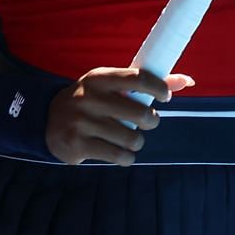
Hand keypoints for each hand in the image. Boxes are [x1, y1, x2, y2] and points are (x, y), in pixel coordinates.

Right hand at [45, 65, 195, 165]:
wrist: (47, 120)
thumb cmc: (91, 101)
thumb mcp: (110, 86)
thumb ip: (146, 83)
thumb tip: (187, 81)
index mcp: (99, 78)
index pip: (137, 77)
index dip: (159, 88)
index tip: (165, 97)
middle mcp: (89, 97)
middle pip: (140, 113)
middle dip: (150, 121)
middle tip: (144, 122)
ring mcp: (82, 122)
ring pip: (132, 138)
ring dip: (136, 142)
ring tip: (128, 138)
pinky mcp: (78, 144)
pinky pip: (119, 156)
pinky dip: (126, 157)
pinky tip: (120, 152)